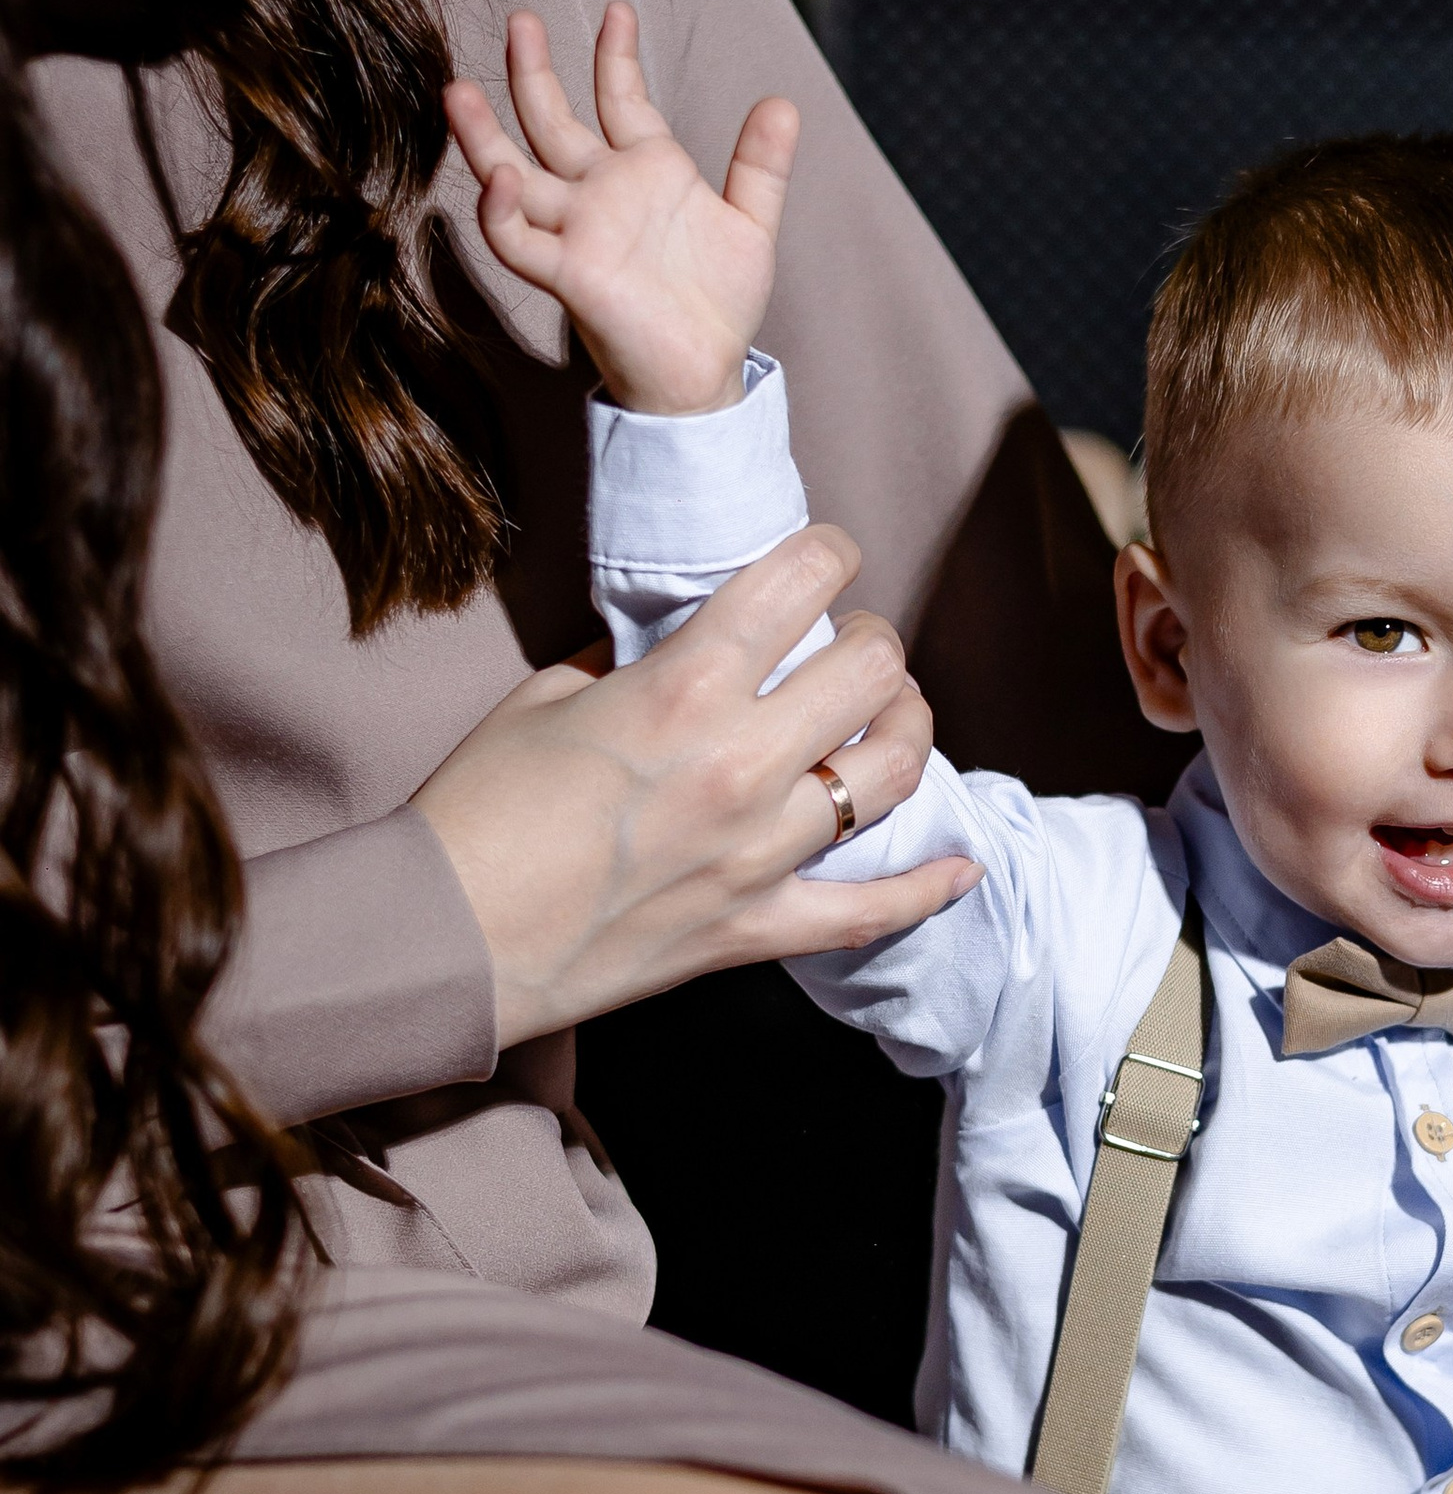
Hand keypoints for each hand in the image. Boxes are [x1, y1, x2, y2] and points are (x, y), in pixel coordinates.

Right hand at [413, 525, 978, 1048]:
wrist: (446, 940)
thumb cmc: (476, 811)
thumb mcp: (541, 697)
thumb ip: (625, 660)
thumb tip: (675, 644)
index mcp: (681, 689)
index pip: (799, 584)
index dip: (828, 553)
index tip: (826, 556)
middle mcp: (739, 764)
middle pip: (873, 671)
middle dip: (874, 640)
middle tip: (852, 643)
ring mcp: (759, 853)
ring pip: (892, 773)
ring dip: (904, 729)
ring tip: (889, 716)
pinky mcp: (757, 928)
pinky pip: (872, 911)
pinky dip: (930, 888)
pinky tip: (966, 864)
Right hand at [444, 2, 798, 416]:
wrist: (706, 371)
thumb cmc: (719, 302)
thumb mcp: (751, 224)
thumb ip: (761, 166)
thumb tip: (785, 104)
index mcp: (645, 172)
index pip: (620, 100)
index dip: (616, 57)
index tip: (617, 12)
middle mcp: (601, 194)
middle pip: (551, 122)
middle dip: (531, 73)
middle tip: (521, 20)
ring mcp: (578, 230)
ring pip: (512, 173)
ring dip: (484, 135)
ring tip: (457, 90)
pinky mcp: (568, 273)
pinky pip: (517, 240)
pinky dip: (501, 211)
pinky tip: (499, 178)